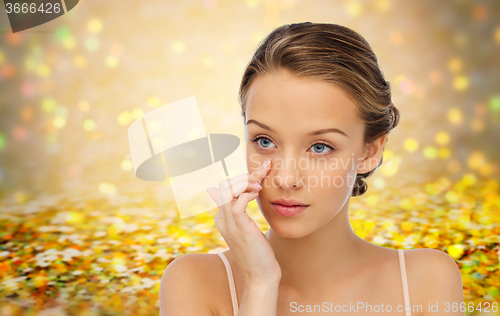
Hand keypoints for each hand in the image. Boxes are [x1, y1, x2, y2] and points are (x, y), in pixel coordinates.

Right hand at [206, 158, 281, 284]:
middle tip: (264, 171)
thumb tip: (237, 204)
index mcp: (222, 218)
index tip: (261, 172)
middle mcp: (222, 219)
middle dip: (244, 175)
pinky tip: (258, 193)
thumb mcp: (247, 229)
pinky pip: (237, 201)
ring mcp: (229, 223)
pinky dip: (247, 192)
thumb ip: (240, 213)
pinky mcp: (240, 226)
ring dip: (246, 181)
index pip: (224, 189)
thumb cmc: (258, 253)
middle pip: (224, 186)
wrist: (261, 275)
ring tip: (261, 183)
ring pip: (228, 190)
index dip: (241, 179)